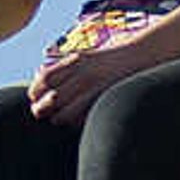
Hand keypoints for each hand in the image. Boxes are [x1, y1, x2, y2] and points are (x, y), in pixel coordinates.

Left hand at [26, 36, 159, 121]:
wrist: (144, 56)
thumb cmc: (109, 60)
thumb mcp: (84, 57)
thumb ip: (62, 68)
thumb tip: (37, 80)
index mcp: (76, 60)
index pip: (44, 79)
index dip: (35, 92)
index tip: (35, 98)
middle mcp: (84, 73)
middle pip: (51, 99)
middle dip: (42, 109)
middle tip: (42, 113)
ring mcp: (97, 87)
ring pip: (64, 113)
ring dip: (58, 118)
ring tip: (60, 117)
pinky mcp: (105, 99)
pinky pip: (82, 119)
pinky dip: (75, 123)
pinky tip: (76, 119)